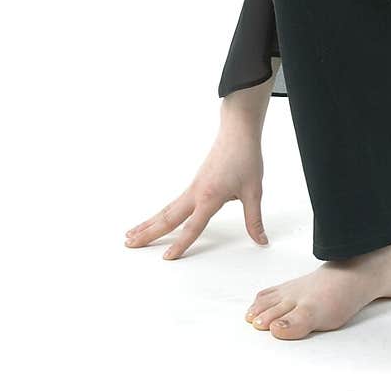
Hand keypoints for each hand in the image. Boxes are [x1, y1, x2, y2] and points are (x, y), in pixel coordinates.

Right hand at [124, 129, 268, 259]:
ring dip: (147, 223)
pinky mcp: (194, 184)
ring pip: (166, 210)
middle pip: (168, 218)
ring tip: (130, 235)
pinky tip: (154, 220)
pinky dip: (160, 214)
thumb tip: (261, 241)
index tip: (167, 257)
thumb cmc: (245, 158)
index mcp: (210, 197)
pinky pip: (172, 203)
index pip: (193, 226)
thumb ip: (254, 219)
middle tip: (129, 245)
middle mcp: (196, 193)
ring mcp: (192, 188)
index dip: (181, 244)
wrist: (237, 133)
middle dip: (148, 232)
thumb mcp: (254, 191)